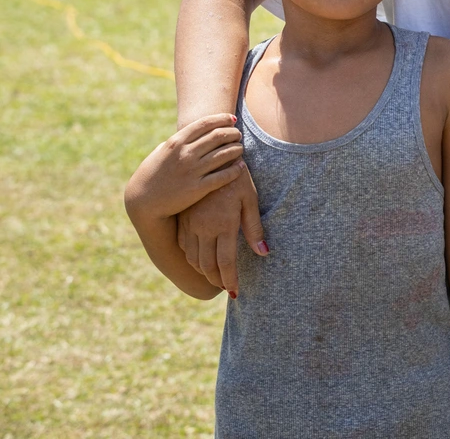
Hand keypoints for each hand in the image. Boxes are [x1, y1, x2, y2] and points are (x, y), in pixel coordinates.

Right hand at [125, 114, 244, 219]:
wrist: (143, 201)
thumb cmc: (152, 174)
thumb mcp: (160, 152)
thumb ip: (177, 141)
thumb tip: (192, 131)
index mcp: (176, 142)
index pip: (205, 123)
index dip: (222, 118)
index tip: (231, 118)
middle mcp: (185, 154)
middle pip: (218, 136)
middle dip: (232, 133)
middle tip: (238, 135)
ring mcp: (192, 171)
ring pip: (224, 154)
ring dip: (237, 149)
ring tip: (240, 148)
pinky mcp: (197, 189)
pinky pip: (223, 176)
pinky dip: (236, 170)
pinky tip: (241, 167)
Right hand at [175, 159, 266, 295]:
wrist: (213, 159)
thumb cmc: (238, 179)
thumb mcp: (251, 200)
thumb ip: (255, 228)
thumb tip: (263, 253)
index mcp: (223, 224)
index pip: (226, 262)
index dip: (230, 279)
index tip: (235, 292)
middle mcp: (203, 227)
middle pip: (207, 264)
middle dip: (217, 279)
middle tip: (226, 287)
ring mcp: (190, 224)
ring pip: (193, 257)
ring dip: (203, 271)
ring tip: (215, 277)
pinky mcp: (182, 219)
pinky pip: (183, 245)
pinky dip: (190, 257)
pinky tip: (199, 260)